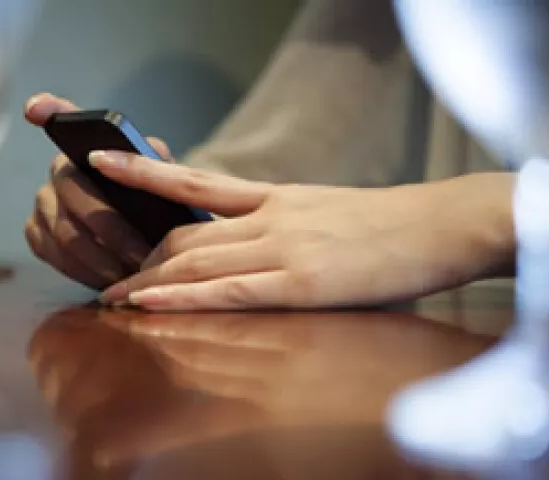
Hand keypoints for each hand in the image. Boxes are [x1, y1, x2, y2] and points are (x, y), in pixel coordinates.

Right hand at [23, 92, 174, 289]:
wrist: (150, 234)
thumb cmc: (158, 203)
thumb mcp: (168, 180)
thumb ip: (160, 166)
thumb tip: (152, 155)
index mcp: (90, 147)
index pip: (63, 118)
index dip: (48, 109)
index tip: (36, 108)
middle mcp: (58, 170)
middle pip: (76, 199)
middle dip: (114, 232)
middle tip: (144, 256)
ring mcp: (42, 203)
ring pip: (66, 235)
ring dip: (103, 259)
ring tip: (135, 275)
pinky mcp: (36, 235)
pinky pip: (57, 257)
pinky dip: (86, 272)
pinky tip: (111, 281)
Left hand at [87, 151, 514, 309]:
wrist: (443, 224)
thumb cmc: (391, 222)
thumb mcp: (326, 207)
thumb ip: (283, 218)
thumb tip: (249, 237)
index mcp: (277, 197)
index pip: (195, 185)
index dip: (145, 176)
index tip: (106, 168)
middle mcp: (270, 217)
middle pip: (186, 234)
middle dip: (142, 257)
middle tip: (108, 277)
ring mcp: (283, 248)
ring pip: (198, 261)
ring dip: (150, 281)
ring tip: (114, 298)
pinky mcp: (302, 283)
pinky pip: (229, 291)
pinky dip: (183, 297)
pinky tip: (151, 303)